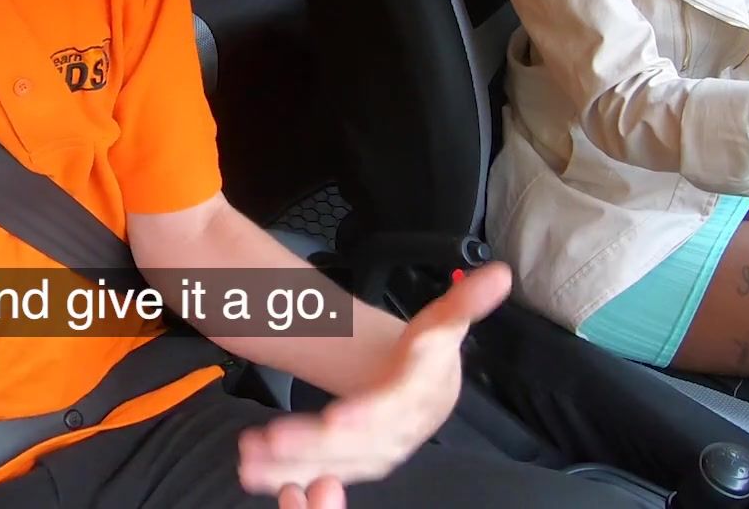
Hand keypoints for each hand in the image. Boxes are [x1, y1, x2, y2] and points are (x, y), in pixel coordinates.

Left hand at [238, 263, 512, 506]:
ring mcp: (375, 454)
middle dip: (314, 444)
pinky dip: (287, 474)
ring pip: (334, 464)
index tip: (334, 420)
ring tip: (249, 460)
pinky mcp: (353, 464)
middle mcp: (399, 435)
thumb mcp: (443, 323)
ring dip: (292, 465)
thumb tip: (499, 275)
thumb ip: (465, 301)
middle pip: (356, 444)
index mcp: (421, 401)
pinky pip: (321, 472)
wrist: (428, 385)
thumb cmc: (428, 353)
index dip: (366, 416)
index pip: (395, 409)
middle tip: (271, 438)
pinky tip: (252, 473)